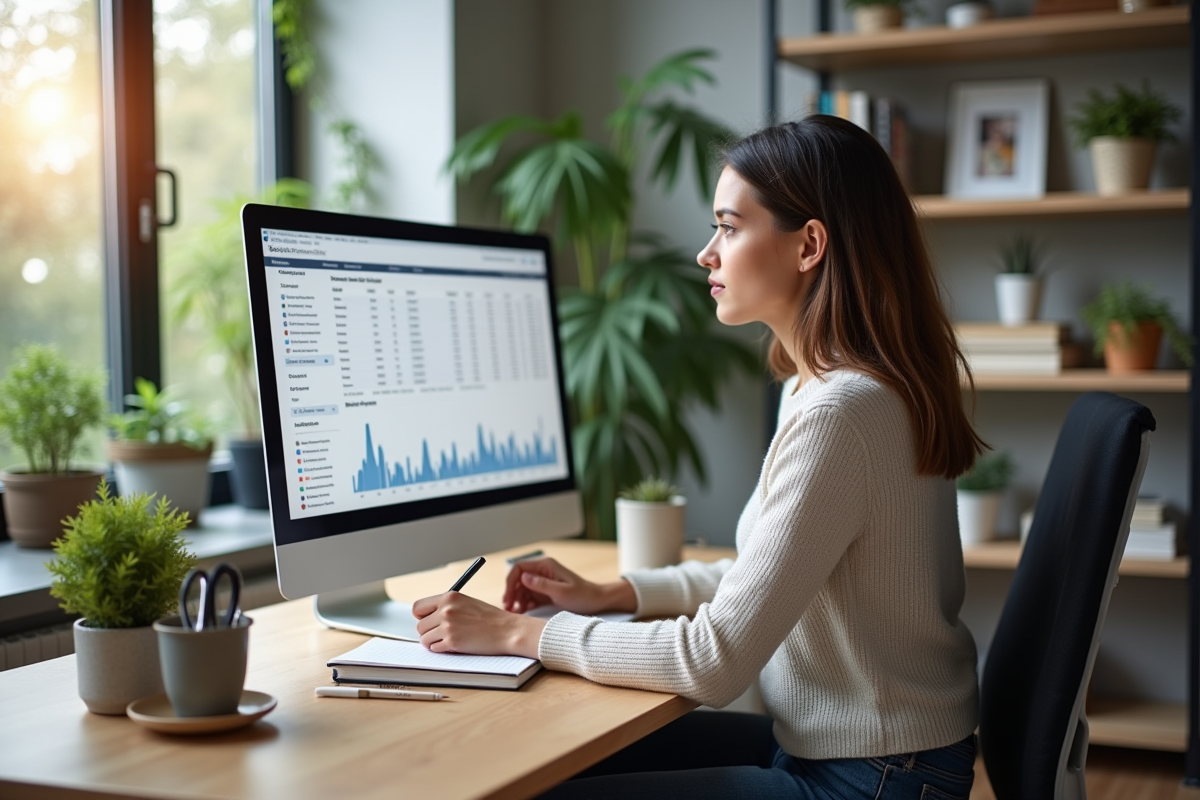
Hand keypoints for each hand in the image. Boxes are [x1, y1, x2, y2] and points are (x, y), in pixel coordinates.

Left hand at [412, 592, 544, 657]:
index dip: (421, 616)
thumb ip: (447, 607)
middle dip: (428, 632)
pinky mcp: (452, 641)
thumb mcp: (466, 603)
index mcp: (449, 597)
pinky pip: (434, 649)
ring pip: (424, 639)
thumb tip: (427, 618)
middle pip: (419, 626)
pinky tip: (455, 646)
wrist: (507, 630)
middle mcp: (446, 610)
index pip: (418, 607)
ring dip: (434, 642)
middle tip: (440, 634)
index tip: (428, 621)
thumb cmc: (490, 618)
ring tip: (449, 640)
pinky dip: (442, 649)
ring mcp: (448, 626)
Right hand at [502, 557, 636, 616]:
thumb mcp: (562, 592)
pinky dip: (523, 604)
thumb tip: (523, 577)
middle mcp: (542, 571)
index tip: (508, 597)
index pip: (519, 568)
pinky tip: (523, 612)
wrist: (596, 601)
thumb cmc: (582, 595)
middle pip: (518, 579)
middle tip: (508, 608)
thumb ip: (542, 585)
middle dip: (511, 593)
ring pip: (521, 589)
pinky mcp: (544, 592)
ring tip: (514, 613)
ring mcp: (542, 582)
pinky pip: (528, 596)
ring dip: (516, 600)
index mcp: (546, 565)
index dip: (510, 581)